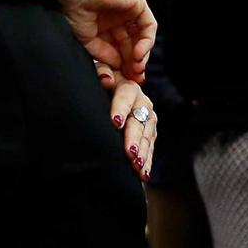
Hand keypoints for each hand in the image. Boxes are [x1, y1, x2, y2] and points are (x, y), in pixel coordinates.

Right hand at [60, 0, 154, 82]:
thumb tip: (119, 66)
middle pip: (132, 44)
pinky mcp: (138, 3)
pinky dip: (146, 42)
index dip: (123, 65)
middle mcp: (118, 17)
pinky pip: (148, 26)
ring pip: (142, 37)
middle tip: (134, 78)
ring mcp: (129, 10)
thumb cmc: (75, 11)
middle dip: (134, 63)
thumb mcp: (89, 40)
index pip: (120, 48)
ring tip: (136, 69)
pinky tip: (137, 54)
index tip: (125, 80)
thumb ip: (105, 54)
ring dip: (141, 55)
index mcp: (105, 24)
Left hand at [95, 63, 155, 180]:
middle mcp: (141, 101)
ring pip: (146, 136)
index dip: (120, 108)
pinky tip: (143, 174)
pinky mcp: (149, 132)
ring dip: (142, 152)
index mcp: (127, 86)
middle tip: (129, 152)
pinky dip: (146, 162)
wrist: (107, 93)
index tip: (115, 122)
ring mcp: (147, 118)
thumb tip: (106, 79)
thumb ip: (101, 73)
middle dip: (134, 137)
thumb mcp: (98, 75)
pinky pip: (149, 148)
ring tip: (136, 166)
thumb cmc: (98, 85)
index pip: (126, 95)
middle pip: (139, 120)